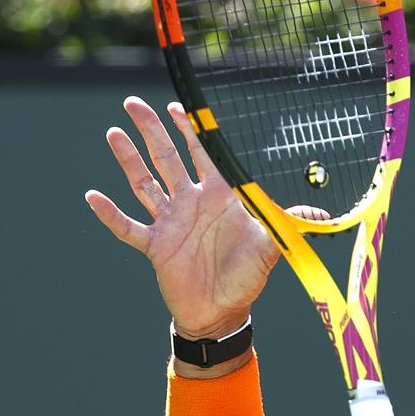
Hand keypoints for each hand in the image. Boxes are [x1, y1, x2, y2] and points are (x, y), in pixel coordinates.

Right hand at [84, 96, 328, 339]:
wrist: (223, 313)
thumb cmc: (247, 276)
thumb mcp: (271, 247)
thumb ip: (289, 225)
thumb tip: (323, 217)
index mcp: (217, 197)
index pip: (203, 154)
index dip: (190, 130)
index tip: (177, 106)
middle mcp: (191, 203)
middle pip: (167, 158)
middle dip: (152, 130)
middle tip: (133, 103)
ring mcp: (170, 222)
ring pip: (144, 183)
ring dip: (128, 160)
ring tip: (113, 133)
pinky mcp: (155, 246)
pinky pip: (128, 227)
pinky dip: (110, 214)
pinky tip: (92, 196)